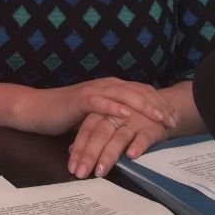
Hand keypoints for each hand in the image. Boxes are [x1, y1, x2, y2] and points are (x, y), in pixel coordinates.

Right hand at [18, 78, 178, 135]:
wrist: (39, 110)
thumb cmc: (68, 115)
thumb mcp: (98, 116)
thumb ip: (115, 117)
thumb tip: (136, 129)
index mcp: (112, 88)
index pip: (142, 92)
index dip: (160, 104)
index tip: (175, 119)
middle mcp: (106, 85)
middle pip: (138, 92)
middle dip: (158, 106)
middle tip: (173, 121)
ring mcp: (93, 90)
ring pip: (124, 95)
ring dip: (143, 106)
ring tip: (158, 118)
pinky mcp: (80, 100)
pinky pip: (100, 102)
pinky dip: (114, 108)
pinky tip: (127, 116)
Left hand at [67, 109, 167, 178]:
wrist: (162, 105)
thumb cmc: (131, 117)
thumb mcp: (110, 122)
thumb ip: (91, 134)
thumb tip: (71, 150)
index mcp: (104, 112)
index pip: (87, 130)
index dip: (79, 148)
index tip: (72, 168)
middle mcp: (117, 115)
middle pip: (100, 133)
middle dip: (90, 154)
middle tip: (81, 173)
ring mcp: (135, 120)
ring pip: (120, 137)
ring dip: (109, 154)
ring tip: (100, 171)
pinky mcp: (152, 127)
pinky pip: (145, 136)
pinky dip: (138, 145)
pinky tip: (131, 156)